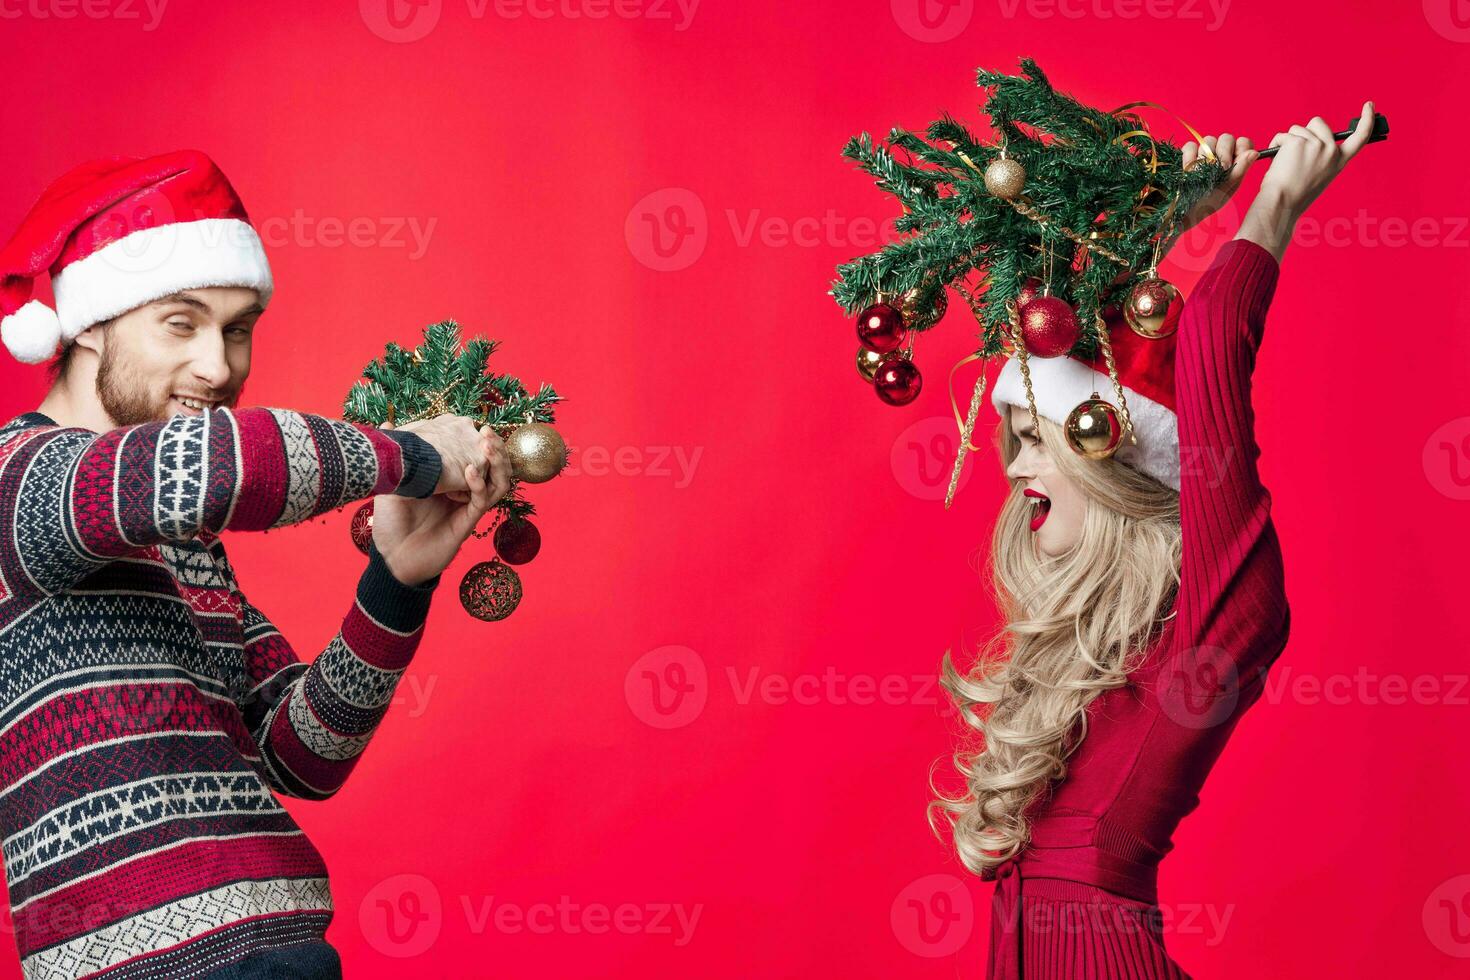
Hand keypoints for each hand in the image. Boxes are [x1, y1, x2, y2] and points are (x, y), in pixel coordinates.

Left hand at [370, 420, 510, 586]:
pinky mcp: (468, 522)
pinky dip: (479, 483)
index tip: (471, 420)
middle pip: (493, 465)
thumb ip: (396, 455)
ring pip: (498, 482)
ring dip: (497, 462)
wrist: (391, 557)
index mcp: (449, 478)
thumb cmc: (391, 521)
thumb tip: (388, 422)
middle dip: (496, 446)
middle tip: (487, 430)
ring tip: (488, 445)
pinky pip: (483, 500)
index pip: (472, 453)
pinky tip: (469, 471)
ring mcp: (467, 506)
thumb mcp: (391, 481)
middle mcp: (462, 490)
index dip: (476, 437)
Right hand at [1178, 133, 1259, 232]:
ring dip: (1204, 157)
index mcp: (1234, 164)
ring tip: (1199, 173)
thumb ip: (1240, 170)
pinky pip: (1190, 145)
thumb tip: (1254, 152)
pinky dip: (1188, 156)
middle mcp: (1220, 157)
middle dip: (1223, 152)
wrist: (1180, 212)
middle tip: (1219, 168)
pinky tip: (1187, 169)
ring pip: (1208, 140)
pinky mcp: (1186, 155)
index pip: (1243, 143)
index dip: (1240, 147)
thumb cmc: (1205, 205)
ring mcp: (1203, 155)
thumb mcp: (1226, 190)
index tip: (1235, 158)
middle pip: (1226, 138)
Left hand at [1237, 101, 1375, 261]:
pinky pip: (1283, 135)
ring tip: (1285, 163)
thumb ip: (1320, 157)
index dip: (1366, 119)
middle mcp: (1331, 151)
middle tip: (1296, 154)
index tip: (1368, 105)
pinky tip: (1275, 160)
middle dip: (1305, 132)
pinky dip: (1276, 144)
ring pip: (1299, 128)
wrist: (1282, 203)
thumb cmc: (1294, 195)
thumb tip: (1310, 139)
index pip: (1360, 137)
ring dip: (1288, 140)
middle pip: (1318, 123)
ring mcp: (1316, 145)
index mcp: (1339, 161)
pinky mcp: (1298, 142)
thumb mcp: (1318, 175)